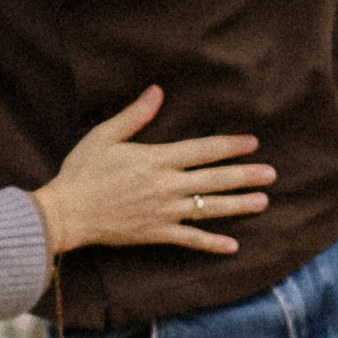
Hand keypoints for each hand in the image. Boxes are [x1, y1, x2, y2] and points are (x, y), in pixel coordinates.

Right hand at [32, 86, 274, 258]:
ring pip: (209, 208)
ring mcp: (164, 212)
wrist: (66, 213)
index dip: (229, 146)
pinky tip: (233, 245)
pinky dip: (212, 243)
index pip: (202, 150)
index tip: (252, 143)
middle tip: (271, 174)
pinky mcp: (156, 233)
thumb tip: (157, 91)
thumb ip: (134, 115)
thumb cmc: (82, 172)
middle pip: (214, 179)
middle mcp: (166, 186)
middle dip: (245, 175)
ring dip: (238, 205)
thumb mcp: (104, 136)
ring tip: (263, 202)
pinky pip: (190, 240)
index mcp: (156, 159)